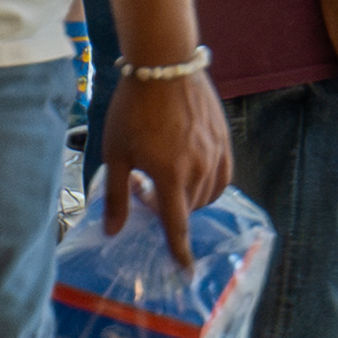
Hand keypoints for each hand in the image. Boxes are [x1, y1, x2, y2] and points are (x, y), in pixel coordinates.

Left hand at [97, 65, 232, 238]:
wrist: (165, 67)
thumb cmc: (132, 109)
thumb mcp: (116, 153)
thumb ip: (116, 195)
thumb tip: (113, 231)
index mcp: (170, 175)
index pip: (177, 224)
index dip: (180, 250)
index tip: (186, 270)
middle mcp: (199, 168)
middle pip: (190, 209)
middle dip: (170, 210)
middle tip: (145, 189)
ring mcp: (216, 153)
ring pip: (208, 194)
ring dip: (190, 198)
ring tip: (167, 178)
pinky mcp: (224, 140)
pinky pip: (222, 175)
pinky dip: (208, 184)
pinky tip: (191, 171)